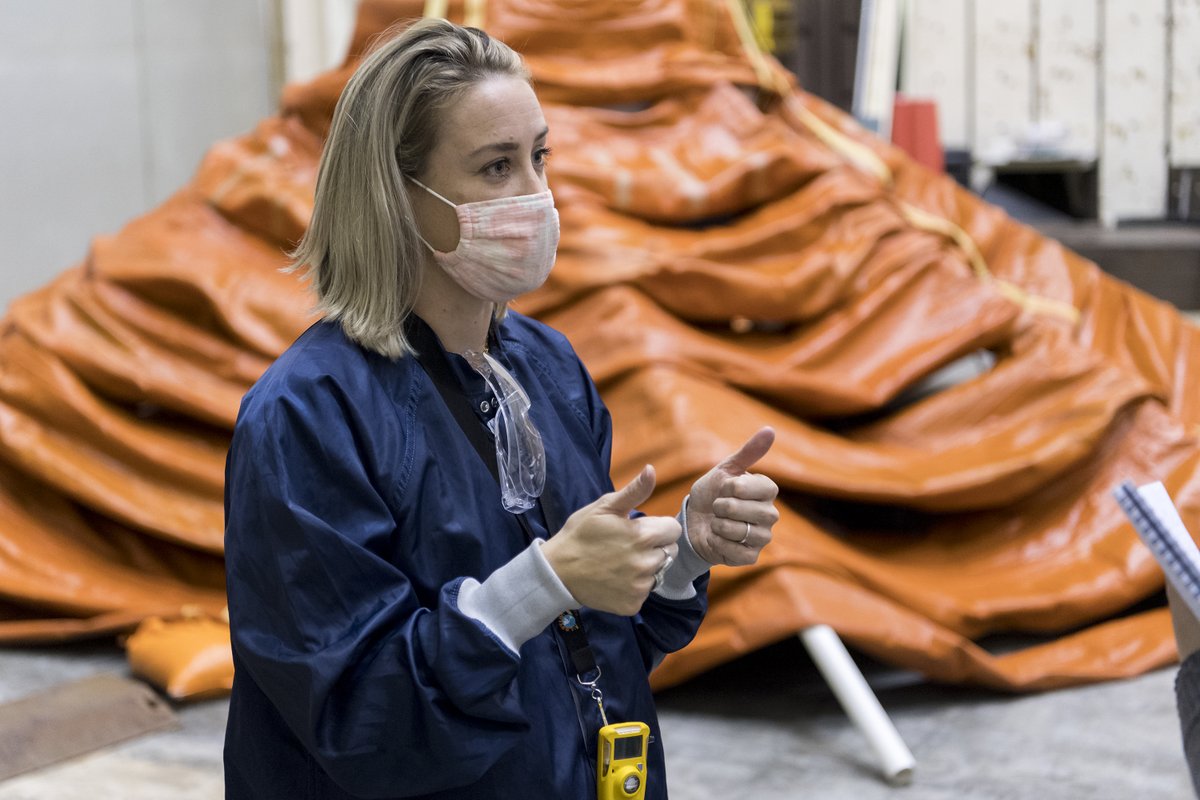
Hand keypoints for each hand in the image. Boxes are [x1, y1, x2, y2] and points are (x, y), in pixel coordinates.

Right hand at [541, 465, 680, 615]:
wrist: (557, 571)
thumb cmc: (580, 534)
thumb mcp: (604, 507)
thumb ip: (633, 491)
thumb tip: (651, 470)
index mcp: (643, 536)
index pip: (673, 530)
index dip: (658, 528)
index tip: (639, 530)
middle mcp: (646, 563)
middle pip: (669, 552)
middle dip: (654, 547)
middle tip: (629, 546)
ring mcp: (640, 587)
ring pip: (658, 573)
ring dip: (646, 568)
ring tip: (621, 563)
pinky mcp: (633, 604)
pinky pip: (644, 592)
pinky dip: (634, 587)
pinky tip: (616, 579)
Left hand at [686, 427, 778, 566]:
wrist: (692, 521)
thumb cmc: (710, 493)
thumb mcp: (725, 470)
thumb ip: (748, 452)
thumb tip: (770, 430)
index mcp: (767, 492)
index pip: (764, 487)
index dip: (737, 487)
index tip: (724, 487)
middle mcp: (770, 515)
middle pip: (750, 510)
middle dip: (723, 507)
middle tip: (716, 507)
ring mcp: (762, 537)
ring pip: (742, 531)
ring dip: (719, 525)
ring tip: (715, 522)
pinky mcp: (750, 557)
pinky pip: (736, 551)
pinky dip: (718, 543)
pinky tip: (714, 538)